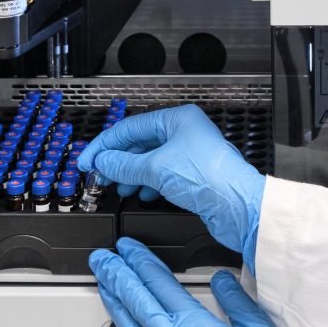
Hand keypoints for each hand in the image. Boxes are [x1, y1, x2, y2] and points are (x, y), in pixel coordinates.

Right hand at [79, 105, 265, 271]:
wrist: (239, 207)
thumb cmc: (209, 177)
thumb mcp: (155, 169)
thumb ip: (124, 165)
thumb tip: (103, 162)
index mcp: (178, 119)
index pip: (131, 127)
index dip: (105, 144)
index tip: (88, 160)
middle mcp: (185, 132)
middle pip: (141, 143)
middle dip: (119, 161)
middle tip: (100, 175)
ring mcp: (191, 153)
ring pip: (151, 160)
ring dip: (132, 174)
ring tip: (119, 187)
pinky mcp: (195, 174)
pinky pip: (163, 174)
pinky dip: (149, 184)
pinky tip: (143, 194)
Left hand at [90, 238, 287, 326]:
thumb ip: (237, 302)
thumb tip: (223, 279)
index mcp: (191, 322)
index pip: (157, 281)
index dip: (139, 261)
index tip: (126, 248)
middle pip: (135, 299)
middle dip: (115, 275)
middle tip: (101, 260)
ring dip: (114, 304)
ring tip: (103, 287)